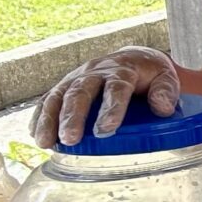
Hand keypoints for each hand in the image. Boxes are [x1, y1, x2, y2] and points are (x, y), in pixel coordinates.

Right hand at [33, 46, 181, 147]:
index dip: (110, 108)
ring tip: (44, 143)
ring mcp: (76, 78)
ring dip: (49, 120)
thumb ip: (166, 91)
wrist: (134, 59)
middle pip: (80, 92)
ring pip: (58, 96)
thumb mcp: (166, 78)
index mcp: (122, 70)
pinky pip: (47, 100)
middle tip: (70, 139)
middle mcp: (95, 71)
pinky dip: (39, 117)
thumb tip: (163, 108)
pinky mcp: (65, 86)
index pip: (115, 88)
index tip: (106, 129)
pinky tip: (35, 135)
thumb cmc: (150, 74)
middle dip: (73, 116)